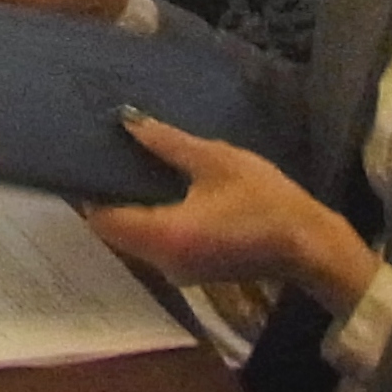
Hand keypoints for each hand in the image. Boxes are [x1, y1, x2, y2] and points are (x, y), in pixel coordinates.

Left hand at [84, 113, 376, 308]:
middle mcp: (161, 261)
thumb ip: (168, 143)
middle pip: (113, 230)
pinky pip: (155, 243)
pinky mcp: (191, 270)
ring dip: (127, 207)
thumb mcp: (217, 161)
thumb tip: (126, 120)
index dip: (86, 188)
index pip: (102, 217)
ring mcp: (177, 270)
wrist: (311, 246)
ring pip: (134, 238)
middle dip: (106, 194)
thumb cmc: (265, 201)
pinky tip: (155, 187)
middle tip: (101, 151)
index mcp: (164, 235)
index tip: (80, 155)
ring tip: (125, 162)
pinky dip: (148, 219)